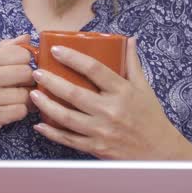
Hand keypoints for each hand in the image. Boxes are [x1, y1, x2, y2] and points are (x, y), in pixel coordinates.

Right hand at [0, 35, 33, 152]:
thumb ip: (2, 50)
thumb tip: (27, 37)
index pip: (22, 54)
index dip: (25, 62)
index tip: (19, 69)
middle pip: (27, 73)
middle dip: (27, 81)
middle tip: (18, 86)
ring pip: (26, 94)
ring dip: (24, 99)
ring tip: (13, 100)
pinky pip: (21, 111)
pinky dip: (19, 112)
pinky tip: (8, 111)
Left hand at [30, 37, 190, 160]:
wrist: (159, 153)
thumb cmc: (150, 117)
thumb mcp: (144, 88)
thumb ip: (133, 63)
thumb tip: (130, 40)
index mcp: (122, 91)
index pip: (94, 69)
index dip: (72, 57)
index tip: (56, 50)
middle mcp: (110, 110)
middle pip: (74, 93)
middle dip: (51, 81)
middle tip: (36, 72)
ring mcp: (101, 131)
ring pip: (66, 117)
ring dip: (46, 105)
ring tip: (33, 94)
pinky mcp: (96, 147)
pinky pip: (69, 139)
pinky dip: (52, 132)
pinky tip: (39, 124)